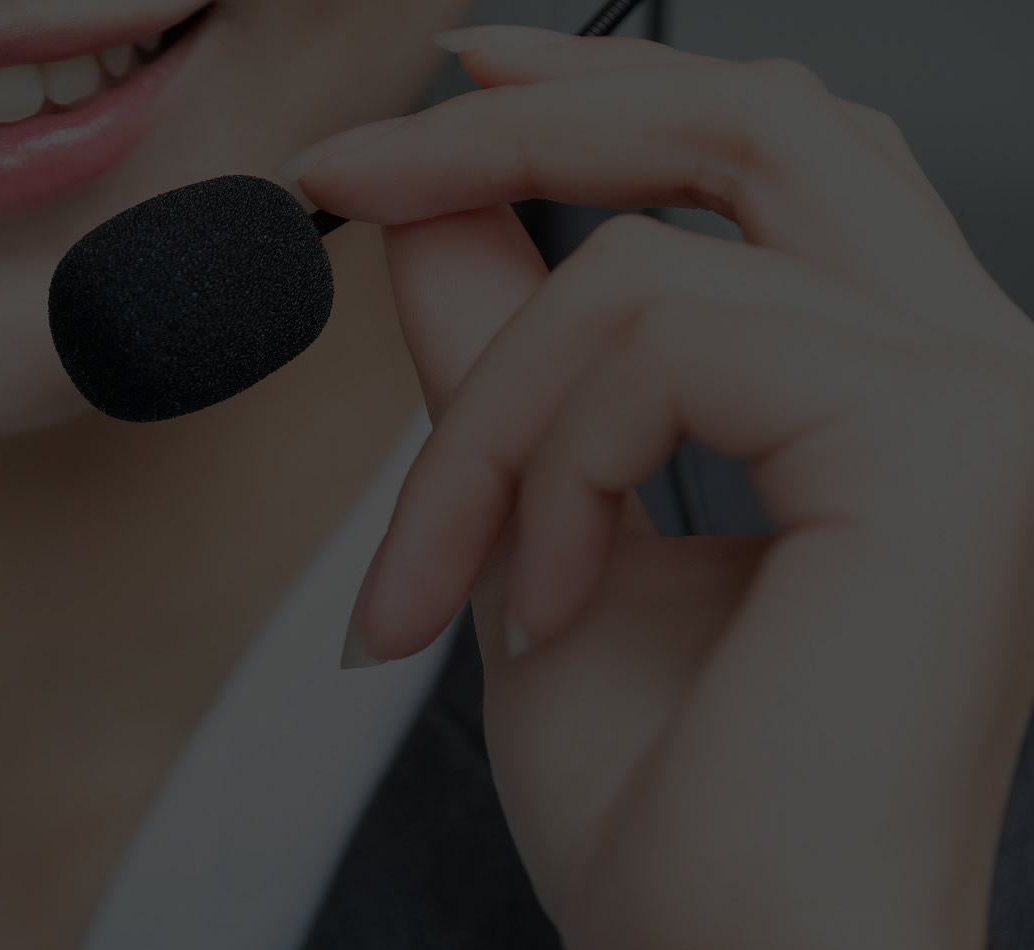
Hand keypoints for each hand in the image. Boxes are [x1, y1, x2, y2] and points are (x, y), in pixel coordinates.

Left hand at [292, 26, 1033, 949]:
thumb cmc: (673, 821)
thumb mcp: (541, 531)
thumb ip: (502, 359)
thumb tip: (433, 217)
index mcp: (894, 392)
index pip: (771, 159)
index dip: (605, 94)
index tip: (440, 93)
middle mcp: (968, 372)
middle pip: (750, 122)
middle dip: (520, 127)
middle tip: (354, 172)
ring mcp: (975, 399)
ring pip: (643, 262)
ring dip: (478, 420)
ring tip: (438, 580)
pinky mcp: (940, 441)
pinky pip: (660, 343)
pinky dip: (544, 468)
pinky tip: (541, 605)